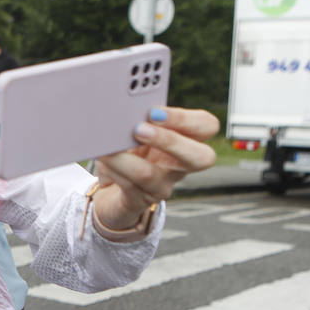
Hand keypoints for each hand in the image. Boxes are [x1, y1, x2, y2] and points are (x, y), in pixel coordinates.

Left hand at [92, 106, 218, 228]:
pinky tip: (104, 158)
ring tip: (109, 146)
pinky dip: (113, 168)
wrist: (108, 192)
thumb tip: (125, 108)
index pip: (206, 126)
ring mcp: (161, 186)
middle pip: (202, 157)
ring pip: (151, 175)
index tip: (154, 110)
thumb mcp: (133, 130)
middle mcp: (179, 166)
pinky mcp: (138, 200)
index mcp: (183, 140)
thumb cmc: (125, 153)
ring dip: (125, 157)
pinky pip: (128, 186)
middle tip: (139, 129)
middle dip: (171, 141)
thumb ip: (136, 117)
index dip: (186, 119)